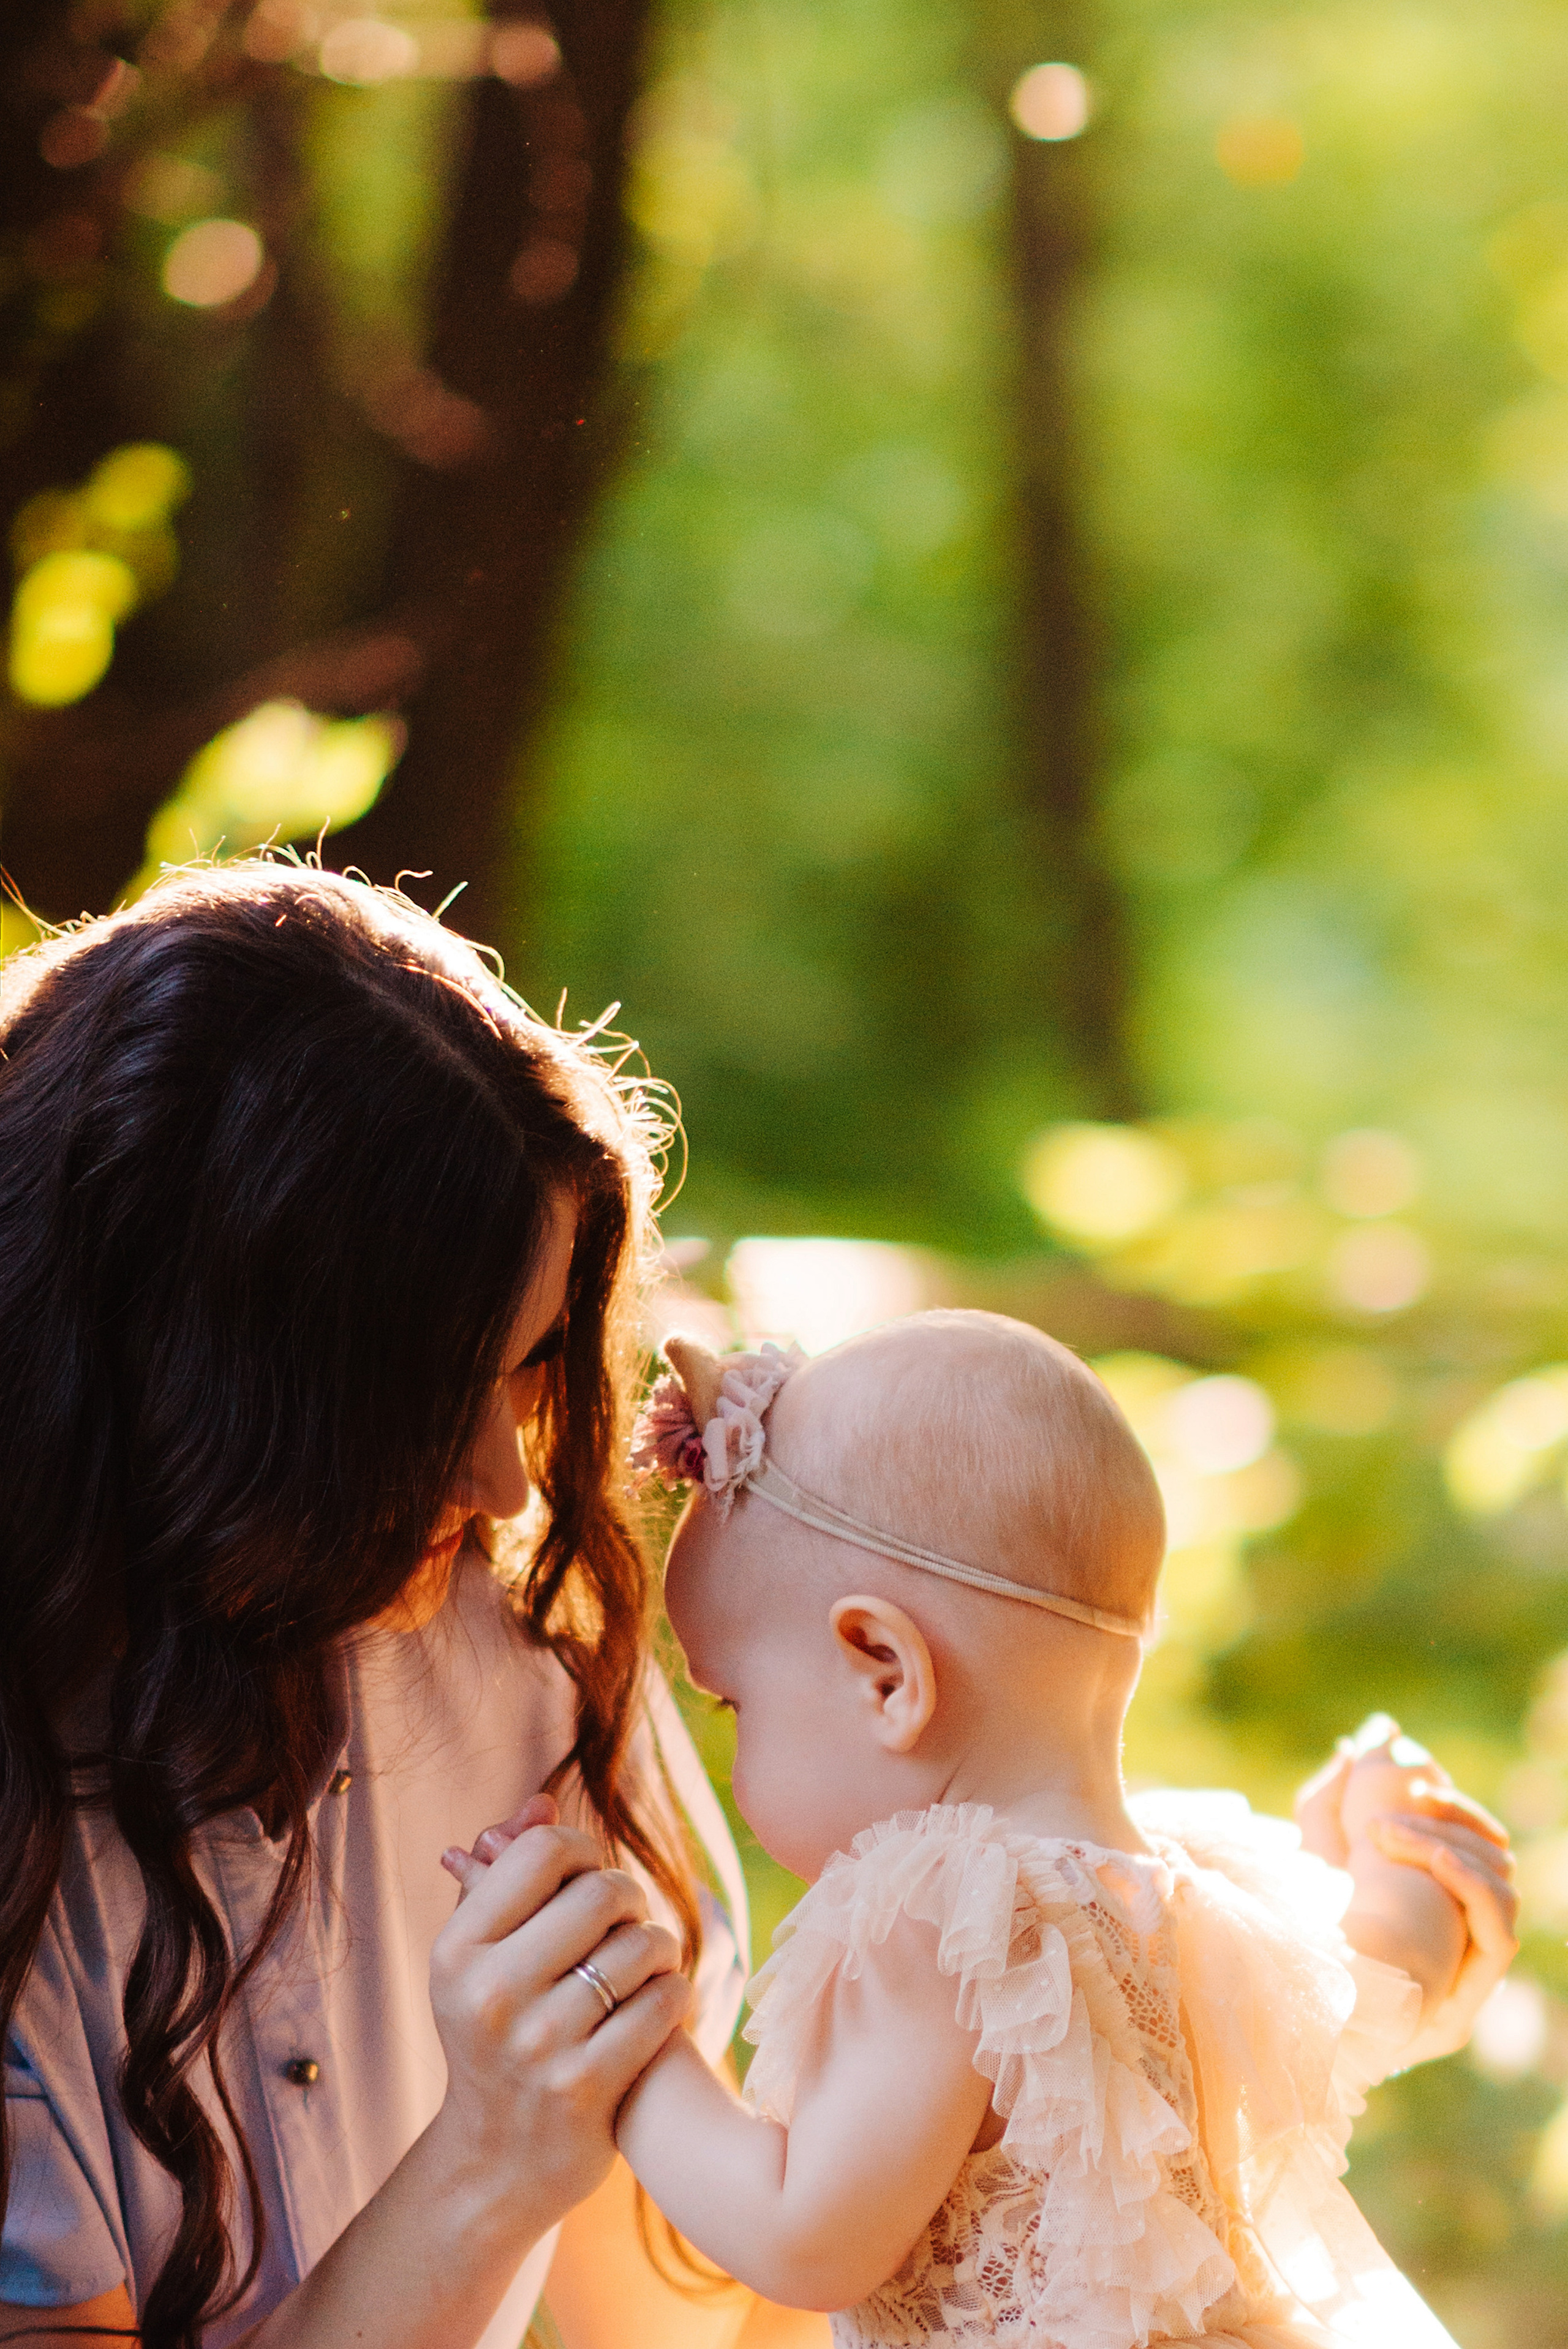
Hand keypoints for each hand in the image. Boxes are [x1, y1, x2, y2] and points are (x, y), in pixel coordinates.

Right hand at [423, 1792, 691, 2247]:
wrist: (497, 2163)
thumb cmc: (496, 2035)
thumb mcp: (479, 1957)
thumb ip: (503, 1873)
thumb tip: (539, 1801)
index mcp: (456, 1950)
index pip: (544, 1851)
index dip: (585, 1853)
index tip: (591, 1879)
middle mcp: (488, 1994)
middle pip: (601, 1893)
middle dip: (629, 1900)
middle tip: (626, 1924)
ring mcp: (537, 2045)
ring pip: (640, 1946)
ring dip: (657, 1949)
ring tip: (644, 1965)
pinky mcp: (585, 2088)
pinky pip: (663, 2003)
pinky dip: (673, 1995)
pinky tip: (657, 2003)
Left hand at [1295, 1715, 1518, 2062]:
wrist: (1270, 2001)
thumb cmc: (1289, 1930)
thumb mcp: (1309, 1848)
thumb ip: (1340, 1791)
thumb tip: (1381, 1730)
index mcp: (1425, 1913)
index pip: (1469, 1843)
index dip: (1448, 1803)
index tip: (1406, 1769)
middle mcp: (1452, 1946)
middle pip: (1491, 1858)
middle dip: (1446, 1814)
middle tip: (1385, 1803)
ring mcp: (1461, 1979)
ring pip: (1501, 1886)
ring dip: (1447, 1842)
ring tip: (1381, 1830)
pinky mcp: (1462, 2008)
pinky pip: (1499, 1929)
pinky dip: (1464, 1878)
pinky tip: (1417, 1853)